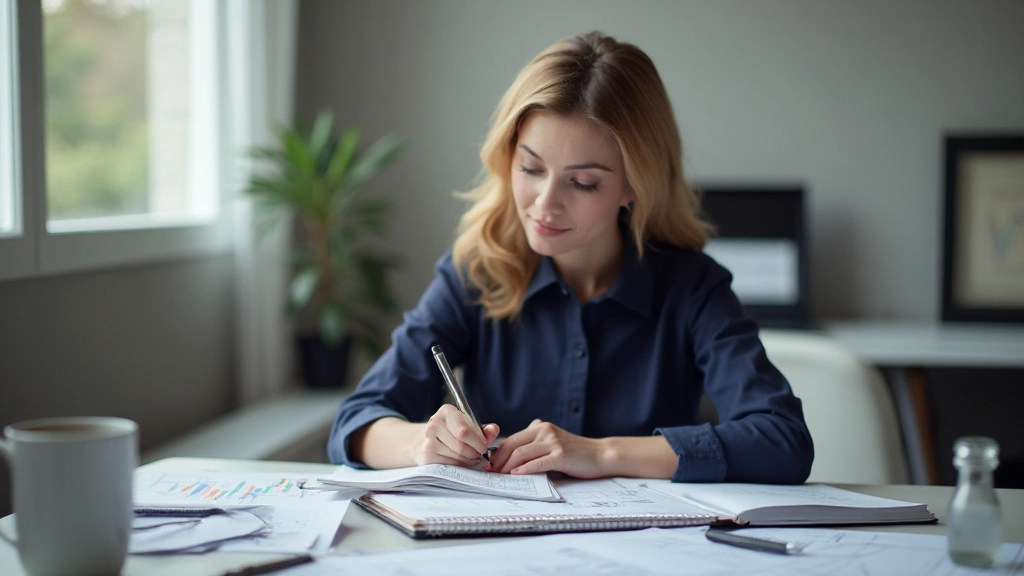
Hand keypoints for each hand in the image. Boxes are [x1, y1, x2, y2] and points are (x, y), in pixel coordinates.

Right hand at [410, 404, 499, 469]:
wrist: (427, 440)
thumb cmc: (454, 431)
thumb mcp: (469, 426)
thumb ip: (484, 429)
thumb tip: (493, 430)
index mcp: (447, 412)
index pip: (464, 431)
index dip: (478, 442)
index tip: (484, 447)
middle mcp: (434, 425)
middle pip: (461, 447)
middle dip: (475, 454)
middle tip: (479, 456)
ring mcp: (428, 441)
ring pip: (456, 458)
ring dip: (468, 462)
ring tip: (471, 459)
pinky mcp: (426, 457)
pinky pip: (449, 467)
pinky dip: (459, 468)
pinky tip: (461, 463)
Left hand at [489, 419, 606, 477]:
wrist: (600, 455)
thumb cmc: (576, 452)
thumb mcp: (554, 441)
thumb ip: (537, 440)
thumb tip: (515, 448)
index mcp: (541, 427)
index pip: (512, 439)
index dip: (498, 452)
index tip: (490, 464)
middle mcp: (545, 431)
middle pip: (513, 444)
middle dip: (499, 460)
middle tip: (491, 472)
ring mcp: (553, 442)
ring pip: (522, 453)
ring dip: (507, 466)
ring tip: (500, 476)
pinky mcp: (561, 455)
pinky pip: (537, 462)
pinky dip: (524, 469)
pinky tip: (516, 475)